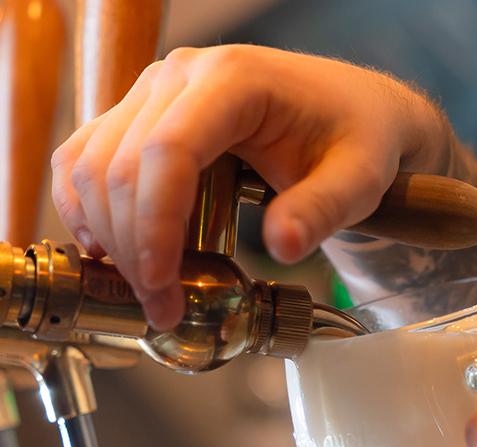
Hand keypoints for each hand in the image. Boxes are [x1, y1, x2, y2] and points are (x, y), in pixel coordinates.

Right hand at [51, 46, 448, 328]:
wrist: (352, 111)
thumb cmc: (357, 138)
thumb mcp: (358, 179)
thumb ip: (323, 209)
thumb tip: (282, 247)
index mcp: (234, 81)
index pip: (169, 151)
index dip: (155, 226)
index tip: (164, 285)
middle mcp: (181, 77)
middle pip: (121, 164)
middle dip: (134, 248)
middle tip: (162, 308)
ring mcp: (156, 93)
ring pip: (93, 163)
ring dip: (108, 235)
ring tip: (149, 291)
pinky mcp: (145, 116)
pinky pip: (88, 156)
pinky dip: (87, 206)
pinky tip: (110, 251)